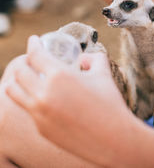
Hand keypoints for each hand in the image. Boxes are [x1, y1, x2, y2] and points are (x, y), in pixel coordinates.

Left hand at [6, 36, 131, 166]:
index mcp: (59, 75)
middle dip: (23, 60)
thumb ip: (93, 58)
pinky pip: (27, 108)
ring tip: (27, 76)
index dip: (32, 43)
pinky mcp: (41, 128)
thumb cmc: (110, 103)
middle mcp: (44, 94)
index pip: (35, 54)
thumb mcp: (103, 72)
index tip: (34, 40)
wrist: (113, 139)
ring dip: (17, 79)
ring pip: (14, 91)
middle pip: (19, 71)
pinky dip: (28, 97)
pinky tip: (40, 96)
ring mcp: (39, 113)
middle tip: (31, 58)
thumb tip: (83, 58)